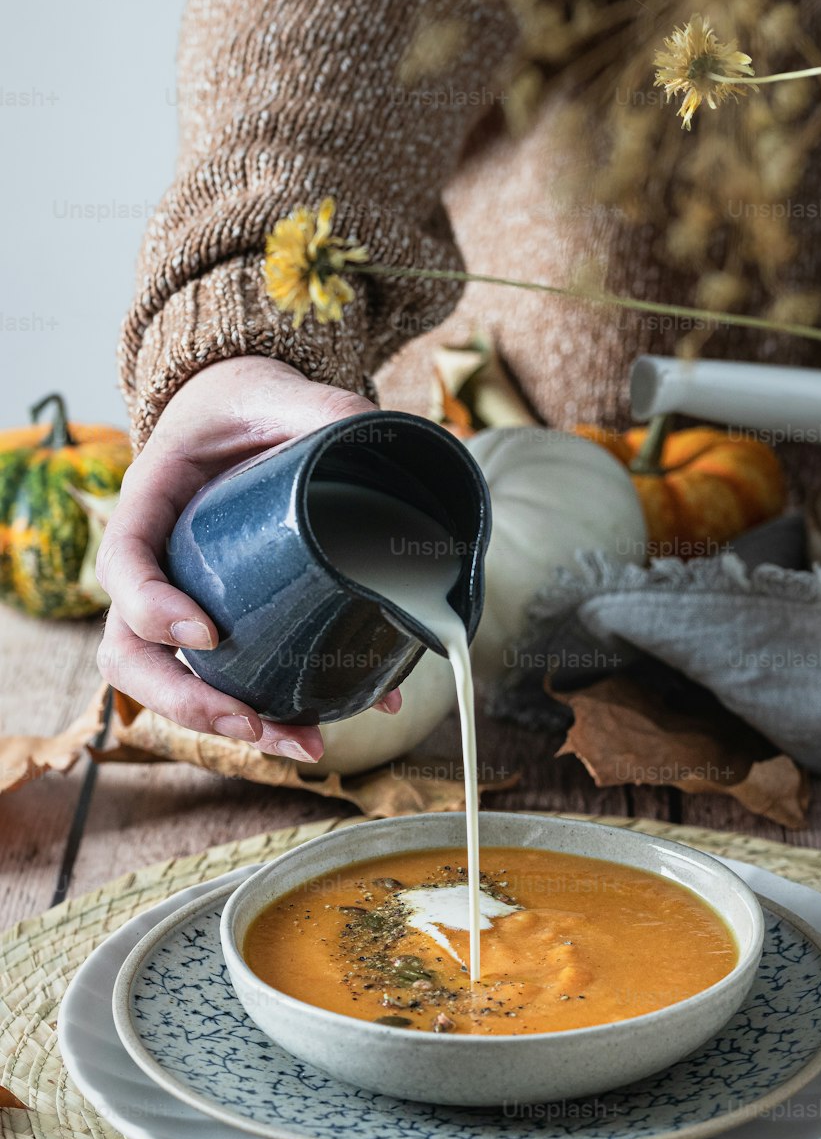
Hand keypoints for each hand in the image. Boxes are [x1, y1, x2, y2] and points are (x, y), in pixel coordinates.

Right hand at [96, 356, 401, 761]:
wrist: (249, 416)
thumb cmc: (249, 404)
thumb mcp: (281, 394)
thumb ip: (324, 410)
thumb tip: (379, 436)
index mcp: (150, 501)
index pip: (122, 563)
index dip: (151, 608)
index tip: (206, 635)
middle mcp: (155, 564)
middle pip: (130, 651)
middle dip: (185, 700)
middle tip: (251, 720)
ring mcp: (182, 601)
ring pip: (172, 683)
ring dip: (229, 725)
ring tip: (303, 744)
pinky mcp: (223, 624)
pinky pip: (230, 678)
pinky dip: (276, 709)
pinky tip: (338, 719)